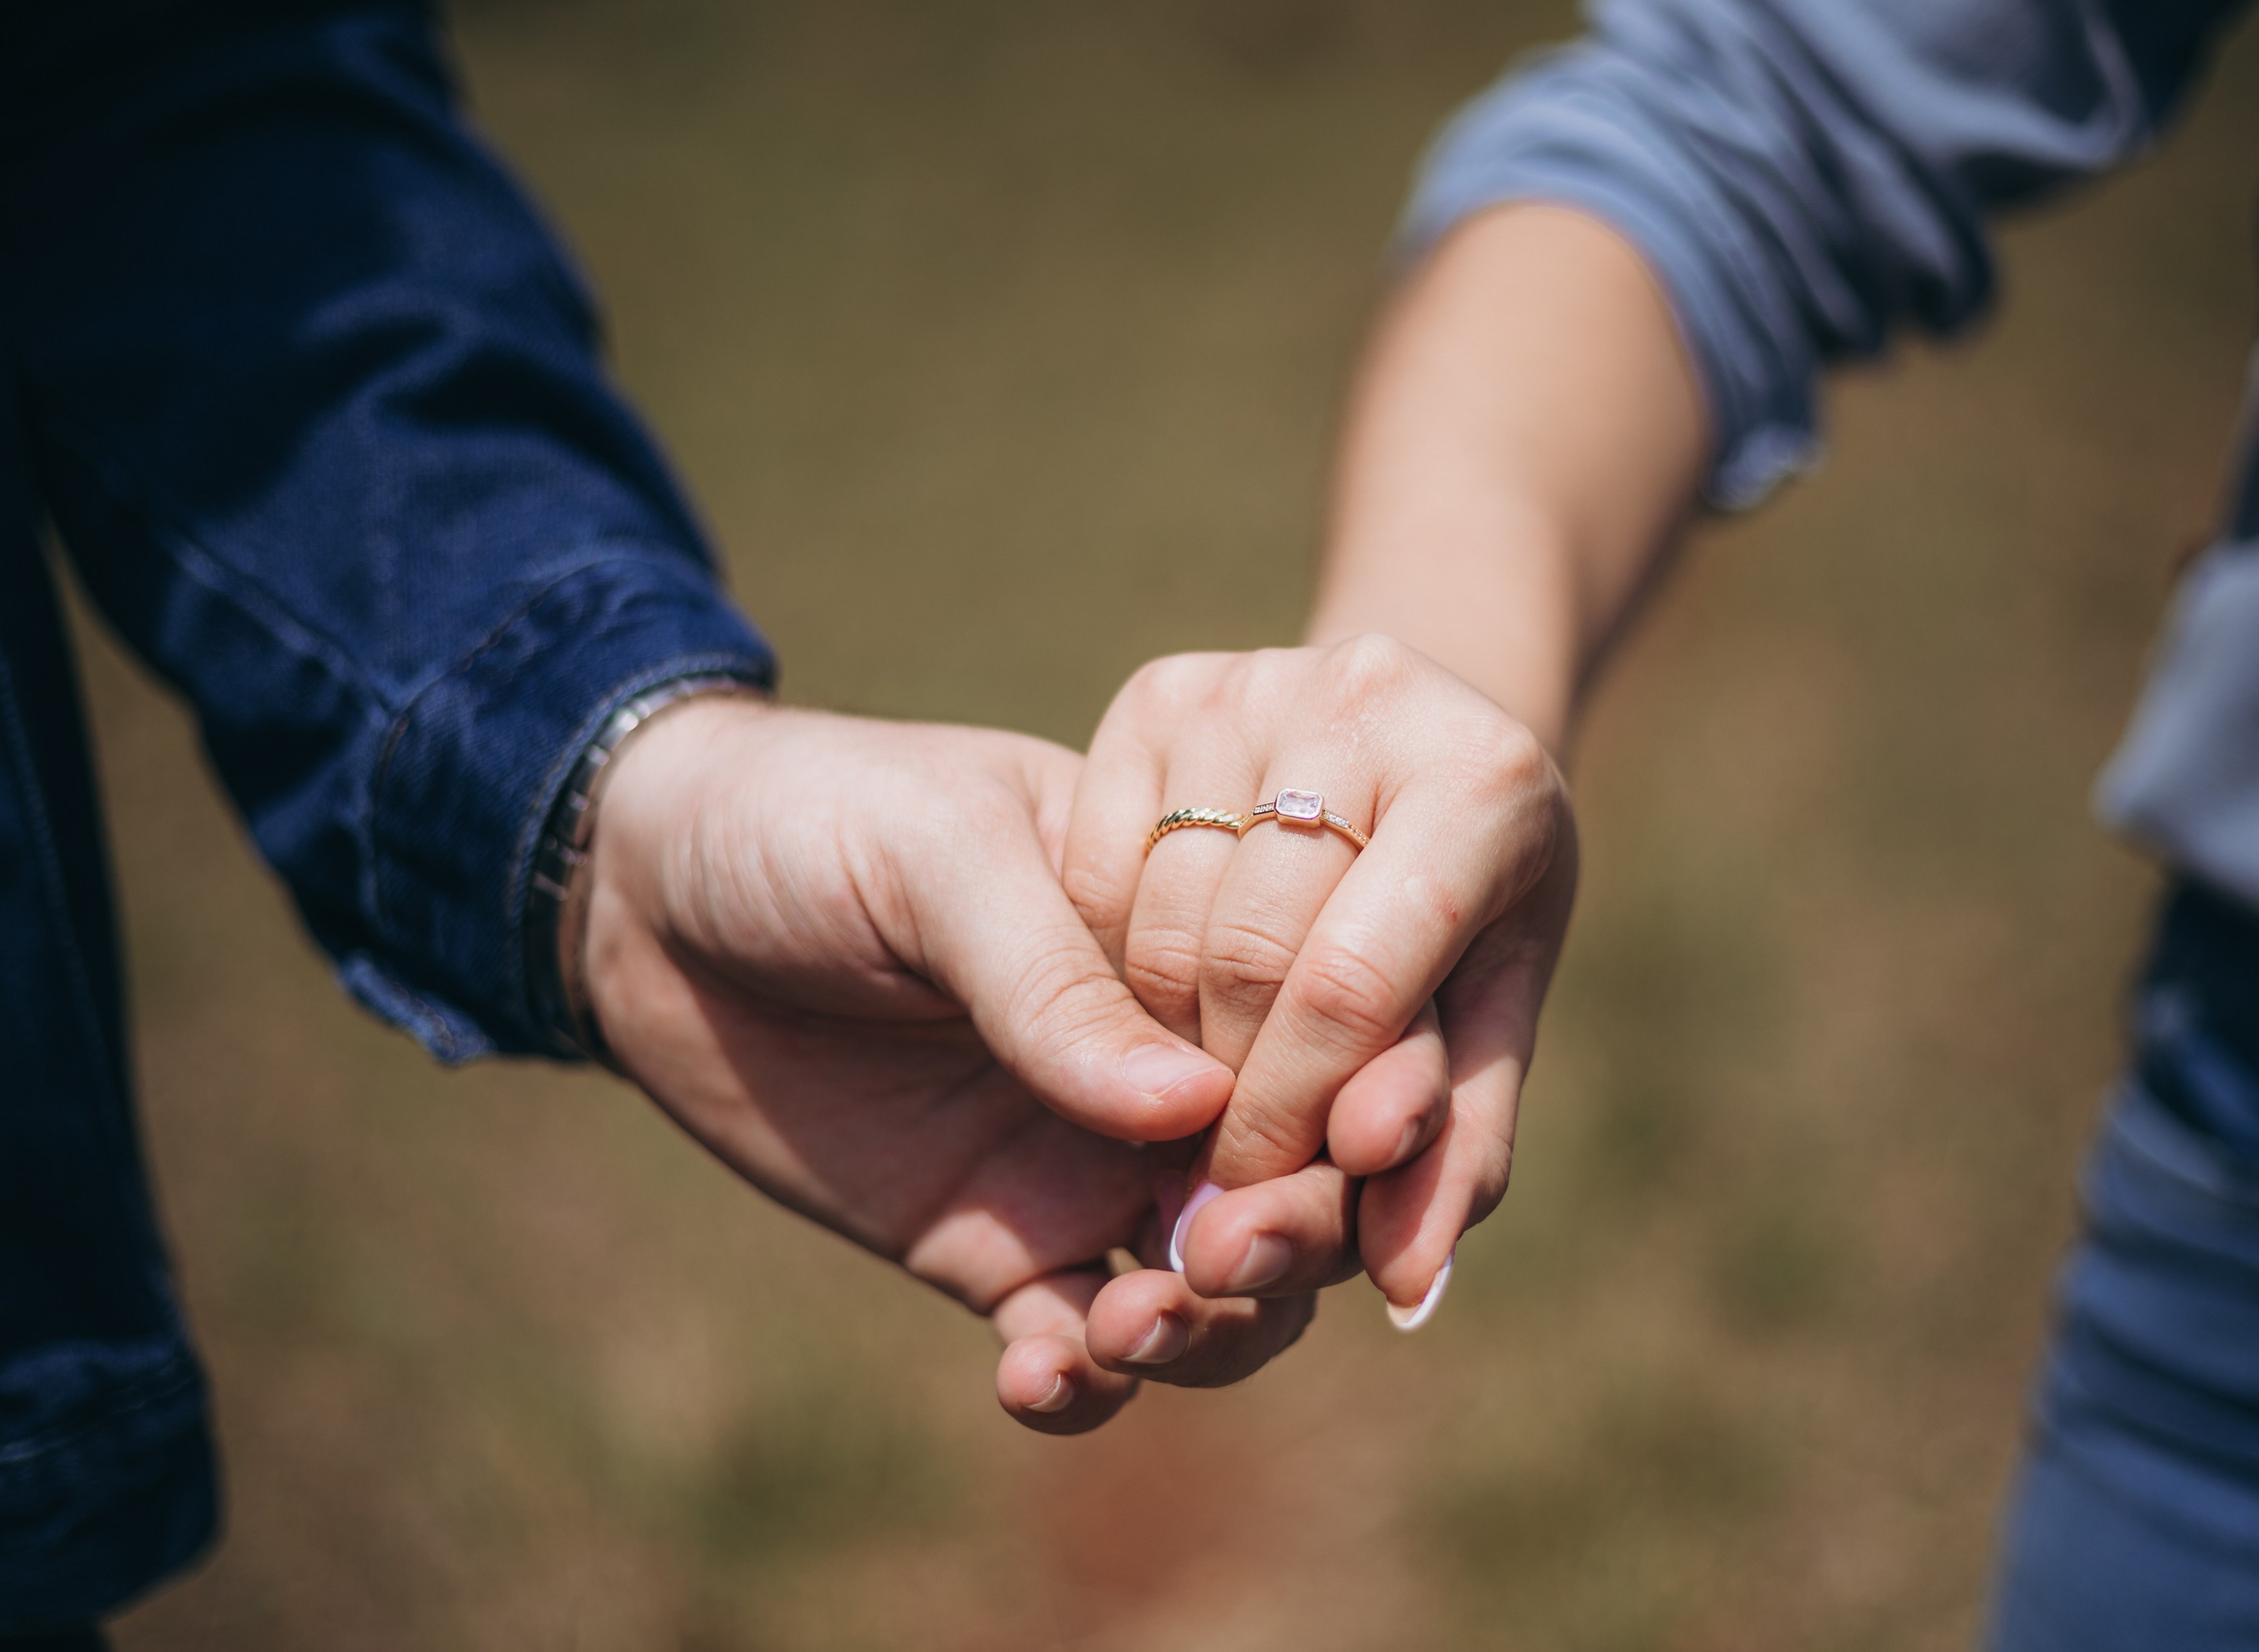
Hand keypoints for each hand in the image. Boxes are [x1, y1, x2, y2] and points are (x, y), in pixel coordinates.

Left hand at [570, 697, 1354, 1430]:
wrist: (647, 889)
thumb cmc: (817, 817)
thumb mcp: (941, 855)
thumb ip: (1056, 978)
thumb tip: (1192, 1107)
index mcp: (1193, 939)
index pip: (1337, 1026)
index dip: (1371, 1096)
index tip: (1356, 1150)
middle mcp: (1169, 1062)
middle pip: (1302, 1177)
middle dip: (1294, 1236)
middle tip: (1222, 1257)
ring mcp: (1089, 1162)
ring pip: (1218, 1286)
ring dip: (1208, 1331)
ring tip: (1128, 1330)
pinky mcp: (998, 1245)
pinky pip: (1079, 1343)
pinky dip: (1085, 1384)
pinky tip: (1035, 1379)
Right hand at [1063, 634, 1577, 1319]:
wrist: (1424, 749)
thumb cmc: (1475, 917)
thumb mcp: (1490, 1020)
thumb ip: (1454, 1148)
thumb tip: (1407, 1285)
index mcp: (1487, 781)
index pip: (1357, 985)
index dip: (1297, 1116)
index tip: (1260, 1203)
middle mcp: (1369, 696)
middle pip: (1248, 952)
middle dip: (1225, 1094)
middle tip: (1211, 1180)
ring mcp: (1253, 679)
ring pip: (1159, 917)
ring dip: (1155, 1044)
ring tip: (1183, 1107)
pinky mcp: (1160, 684)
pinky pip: (1094, 867)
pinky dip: (1104, 964)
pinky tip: (1141, 1010)